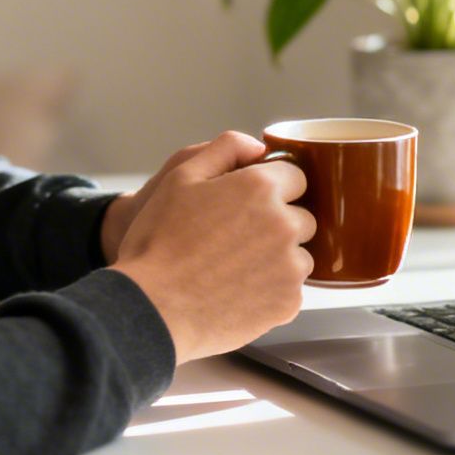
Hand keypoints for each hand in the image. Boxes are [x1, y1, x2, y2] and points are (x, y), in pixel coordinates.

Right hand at [109, 131, 314, 362]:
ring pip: (300, 255)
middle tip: (236, 238)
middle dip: (279, 222)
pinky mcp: (289, 303)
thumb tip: (259, 146)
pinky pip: (292, 290)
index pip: (295, 177)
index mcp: (261, 188)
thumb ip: (225, 149)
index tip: (249, 203)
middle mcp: (284, 224)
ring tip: (235, 268)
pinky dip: (273, 290)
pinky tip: (238, 291)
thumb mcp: (180, 177)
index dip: (272, 187)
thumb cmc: (159, 242)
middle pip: (302, 216)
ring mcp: (290, 267)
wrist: (152, 308)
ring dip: (279, 258)